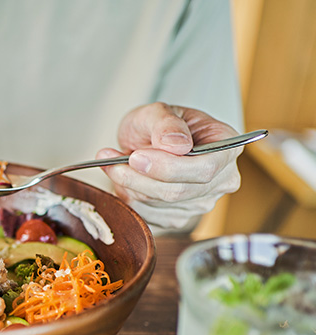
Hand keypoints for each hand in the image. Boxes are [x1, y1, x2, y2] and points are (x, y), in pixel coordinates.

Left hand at [96, 103, 241, 230]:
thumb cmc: (156, 126)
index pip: (204, 169)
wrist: (144, 144)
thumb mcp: (157, 112)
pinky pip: (148, 215)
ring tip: (112, 164)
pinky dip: (129, 197)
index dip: (167, 167)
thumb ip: (166, 124)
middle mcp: (221, 180)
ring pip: (159, 204)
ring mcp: (201, 203)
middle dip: (139, 178)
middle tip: (111, 161)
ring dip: (128, 186)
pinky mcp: (178, 218)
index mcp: (227, 147)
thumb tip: (175, 144)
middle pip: (178, 191)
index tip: (136, 157)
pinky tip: (123, 180)